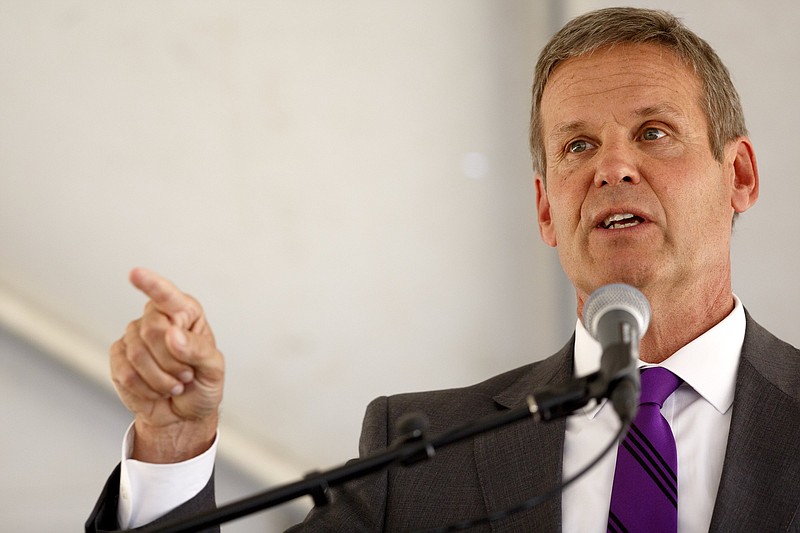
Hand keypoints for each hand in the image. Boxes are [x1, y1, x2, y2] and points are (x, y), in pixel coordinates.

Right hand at [110, 268, 223, 462]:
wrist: (183, 414)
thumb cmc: (202, 385)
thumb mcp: (213, 369)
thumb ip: (198, 350)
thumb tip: (172, 336)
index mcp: (185, 312)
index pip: (167, 296)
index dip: (151, 285)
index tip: (135, 274)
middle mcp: (157, 318)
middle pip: (153, 330)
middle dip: (173, 361)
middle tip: (186, 374)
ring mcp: (134, 336)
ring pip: (138, 355)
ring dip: (162, 379)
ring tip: (175, 384)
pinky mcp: (118, 356)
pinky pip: (126, 373)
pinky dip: (146, 389)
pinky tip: (157, 390)